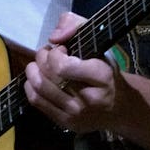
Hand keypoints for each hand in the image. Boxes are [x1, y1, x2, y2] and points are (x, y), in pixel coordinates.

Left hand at [23, 12, 119, 134]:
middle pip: (49, 75)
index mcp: (101, 76)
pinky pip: (37, 102)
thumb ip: (77, 26)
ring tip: (40, 65)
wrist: (119, 107)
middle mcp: (88, 98)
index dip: (55, 53)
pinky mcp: (66, 124)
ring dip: (33, 70)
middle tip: (48, 53)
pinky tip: (38, 79)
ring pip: (40, 88)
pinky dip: (30, 86)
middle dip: (42, 57)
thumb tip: (54, 37)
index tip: (61, 49)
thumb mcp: (99, 42)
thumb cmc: (107, 70)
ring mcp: (76, 114)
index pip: (62, 66)